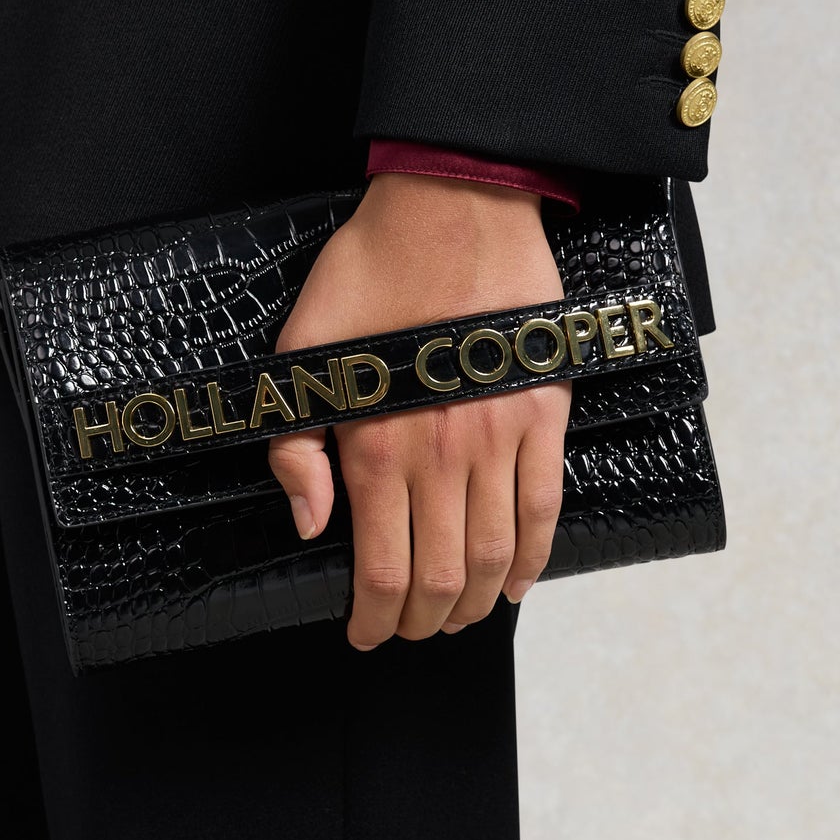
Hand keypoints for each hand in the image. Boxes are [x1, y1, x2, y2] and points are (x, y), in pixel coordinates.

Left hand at [268, 172, 570, 648]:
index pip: (381, 569)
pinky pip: (545, 507)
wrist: (453, 206)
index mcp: (375, 445)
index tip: (366, 633)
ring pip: (494, 555)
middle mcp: (439, 454)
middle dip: (424, 622)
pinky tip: (515, 582)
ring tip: (459, 617)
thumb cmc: (369, 271)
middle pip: (441, 577)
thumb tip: (311, 524)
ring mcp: (498, 438)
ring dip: (476, 602)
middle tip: (410, 631)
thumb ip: (294, 446)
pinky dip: (533, 557)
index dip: (375, 619)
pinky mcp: (541, 414)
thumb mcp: (301, 351)